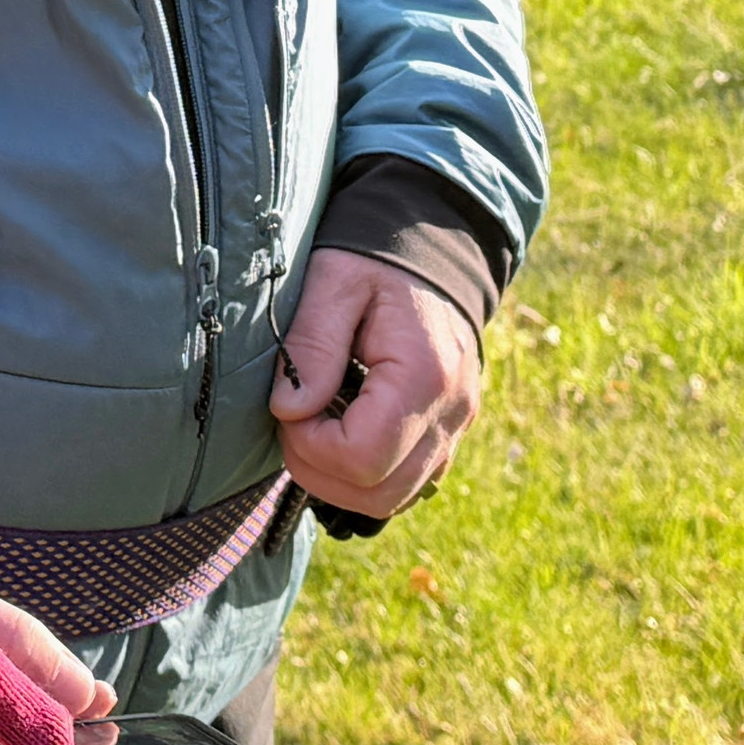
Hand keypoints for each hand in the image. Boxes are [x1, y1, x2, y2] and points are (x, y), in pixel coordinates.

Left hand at [270, 248, 480, 519]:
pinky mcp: (449, 433)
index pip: (363, 456)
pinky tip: (339, 434)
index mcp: (426, 375)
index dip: (311, 447)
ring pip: (394, 498)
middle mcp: (452, 412)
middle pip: (380, 492)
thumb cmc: (377, 260)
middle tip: (292, 423)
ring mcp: (456, 427)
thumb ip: (312, 345)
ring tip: (313, 428)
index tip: (286, 408)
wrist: (432, 245)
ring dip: (340, 480)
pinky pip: (407, 482)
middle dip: (320, 471)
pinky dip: (366, 476)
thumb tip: (289, 410)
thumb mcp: (334, 281)